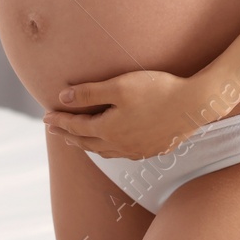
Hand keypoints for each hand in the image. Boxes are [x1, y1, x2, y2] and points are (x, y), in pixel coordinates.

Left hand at [42, 69, 217, 159]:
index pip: (76, 127)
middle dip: (68, 134)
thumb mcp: (119, 85)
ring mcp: (136, 150)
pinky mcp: (151, 150)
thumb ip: (89, 93)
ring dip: (86, 144)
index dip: (59, 121)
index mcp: (108, 129)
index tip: (46, 116)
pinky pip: (121, 154)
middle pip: (86, 142)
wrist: (194, 104)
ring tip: (77, 139)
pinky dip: (107, 149)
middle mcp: (119, 145)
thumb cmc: (156, 90)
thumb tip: (62, 98)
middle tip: (54, 129)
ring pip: (103, 151)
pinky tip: (111, 145)